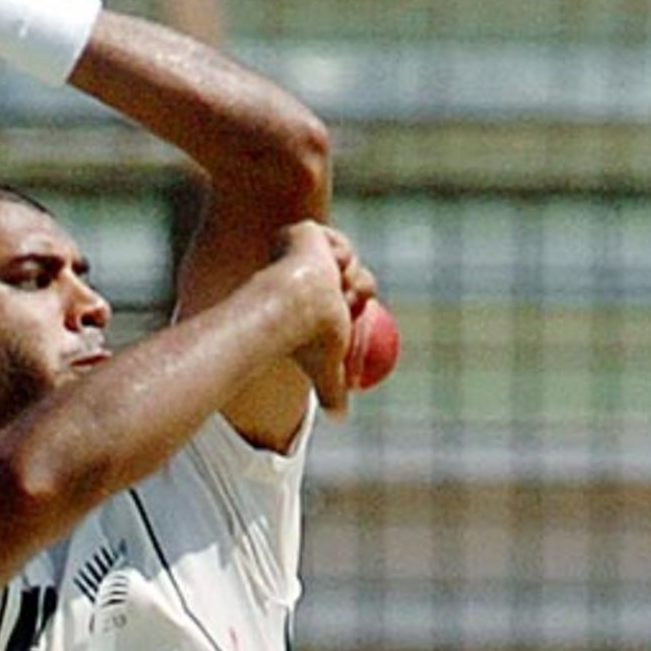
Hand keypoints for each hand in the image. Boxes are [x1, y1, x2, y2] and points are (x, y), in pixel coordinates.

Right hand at [272, 219, 350, 415]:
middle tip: (343, 305)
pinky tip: (327, 269)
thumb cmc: (306, 339)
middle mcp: (309, 275)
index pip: (347, 304)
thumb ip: (332, 391)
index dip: (356, 310)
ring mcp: (306, 251)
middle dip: (355, 297)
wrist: (293, 306)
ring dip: (350, 282)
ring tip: (331, 291)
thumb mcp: (326, 367)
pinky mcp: (306, 231)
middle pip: (357, 283)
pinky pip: (344, 246)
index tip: (354, 318)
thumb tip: (339, 420)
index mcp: (313, 302)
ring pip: (354, 266)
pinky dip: (342, 257)